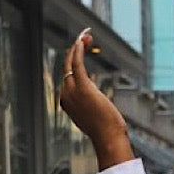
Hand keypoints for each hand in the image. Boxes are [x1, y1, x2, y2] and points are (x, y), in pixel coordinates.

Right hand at [59, 30, 133, 170]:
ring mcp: (72, 91)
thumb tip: (96, 98)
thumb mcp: (94, 117)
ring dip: (78, 46)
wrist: (108, 138)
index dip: (73, 62)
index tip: (82, 53)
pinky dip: (79, 50)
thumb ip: (90, 105)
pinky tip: (82, 41)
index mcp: (66, 102)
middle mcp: (65, 95)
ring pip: (70, 62)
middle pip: (66, 66)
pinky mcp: (82, 87)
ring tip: (86, 35)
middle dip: (75, 50)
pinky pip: (77, 63)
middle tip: (85, 38)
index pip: (67, 77)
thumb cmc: (106, 131)